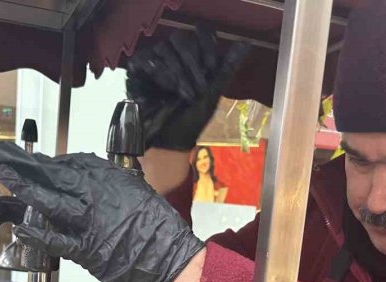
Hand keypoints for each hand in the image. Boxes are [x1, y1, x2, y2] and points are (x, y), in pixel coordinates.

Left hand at [0, 143, 204, 281]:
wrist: (171, 262)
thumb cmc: (161, 232)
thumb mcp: (140, 193)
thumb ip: (114, 184)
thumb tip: (93, 178)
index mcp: (113, 181)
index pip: (75, 164)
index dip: (53, 162)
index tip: (39, 161)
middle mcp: (99, 198)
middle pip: (57, 176)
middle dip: (29, 165)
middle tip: (7, 156)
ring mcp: (90, 224)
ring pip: (51, 201)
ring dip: (26, 188)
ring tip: (6, 176)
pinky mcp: (87, 250)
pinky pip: (57, 241)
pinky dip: (38, 235)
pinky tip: (22, 228)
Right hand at [126, 27, 249, 150]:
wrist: (168, 143)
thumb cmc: (191, 122)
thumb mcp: (212, 96)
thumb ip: (226, 69)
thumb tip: (246, 43)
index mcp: (194, 60)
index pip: (200, 35)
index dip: (206, 48)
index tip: (210, 67)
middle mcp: (174, 58)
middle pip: (181, 39)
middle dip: (191, 64)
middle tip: (195, 90)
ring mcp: (155, 63)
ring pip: (164, 48)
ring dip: (176, 72)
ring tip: (180, 95)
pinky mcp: (139, 71)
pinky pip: (146, 58)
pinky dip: (158, 72)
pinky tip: (165, 89)